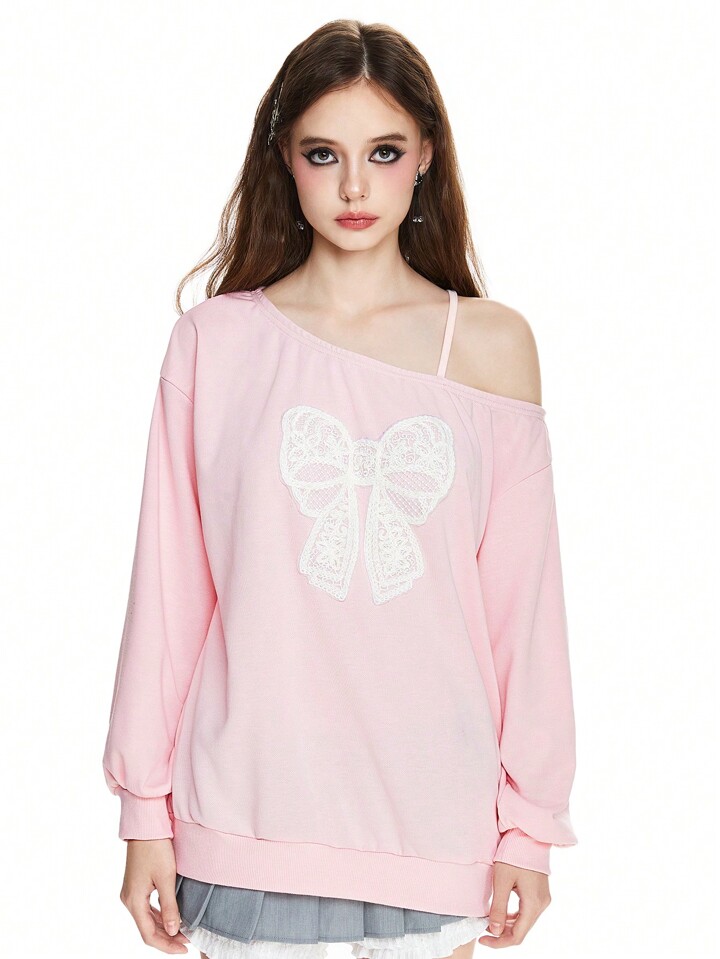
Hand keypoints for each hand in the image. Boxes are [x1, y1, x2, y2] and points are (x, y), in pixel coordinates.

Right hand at [120, 838, 189, 953]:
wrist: (146, 826)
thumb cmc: (156, 848)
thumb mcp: (166, 878)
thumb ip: (169, 906)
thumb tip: (173, 931)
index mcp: (133, 901)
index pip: (149, 935)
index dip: (166, 945)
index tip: (184, 949)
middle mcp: (129, 900)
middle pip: (147, 929)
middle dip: (167, 938)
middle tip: (187, 942)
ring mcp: (131, 893)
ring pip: (147, 919)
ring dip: (164, 928)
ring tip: (183, 932)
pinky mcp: (136, 885)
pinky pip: (146, 908)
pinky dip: (159, 916)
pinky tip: (172, 918)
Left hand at [477, 861, 550, 947]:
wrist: (528, 834)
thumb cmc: (514, 854)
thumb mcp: (502, 881)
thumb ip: (498, 907)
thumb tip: (493, 931)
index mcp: (534, 904)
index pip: (517, 936)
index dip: (499, 942)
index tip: (482, 938)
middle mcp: (542, 904)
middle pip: (521, 931)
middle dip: (501, 934)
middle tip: (482, 930)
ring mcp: (542, 898)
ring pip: (524, 922)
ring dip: (506, 925)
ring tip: (488, 921)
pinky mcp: (539, 892)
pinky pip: (526, 911)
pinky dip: (513, 916)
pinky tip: (500, 912)